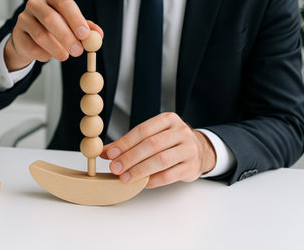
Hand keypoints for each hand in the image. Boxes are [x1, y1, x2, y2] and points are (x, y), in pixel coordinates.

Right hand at [4, 0, 102, 70]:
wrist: (30, 38)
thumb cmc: (54, 28)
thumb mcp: (71, 24)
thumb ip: (86, 28)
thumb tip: (99, 35)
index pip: (64, 3)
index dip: (75, 19)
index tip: (85, 35)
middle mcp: (35, 3)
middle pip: (50, 18)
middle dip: (66, 37)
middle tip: (78, 51)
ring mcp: (23, 18)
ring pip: (41, 35)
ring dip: (56, 49)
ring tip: (65, 56)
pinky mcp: (17, 35)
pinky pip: (32, 48)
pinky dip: (44, 55)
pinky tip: (48, 55)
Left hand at [101, 112, 215, 187]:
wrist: (199, 150)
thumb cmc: (169, 142)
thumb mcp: (152, 135)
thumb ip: (129, 143)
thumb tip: (104, 152)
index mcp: (168, 119)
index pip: (142, 130)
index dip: (125, 143)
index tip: (110, 154)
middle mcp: (181, 132)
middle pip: (151, 145)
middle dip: (130, 158)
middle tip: (115, 168)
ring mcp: (189, 149)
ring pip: (161, 160)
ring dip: (139, 170)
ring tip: (125, 177)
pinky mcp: (192, 166)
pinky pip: (169, 175)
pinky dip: (153, 181)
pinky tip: (141, 183)